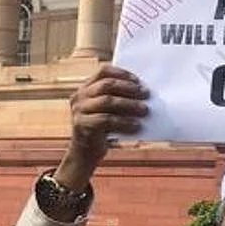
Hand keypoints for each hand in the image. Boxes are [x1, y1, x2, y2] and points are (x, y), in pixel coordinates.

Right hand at [58, 65, 149, 190]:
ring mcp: (78, 110)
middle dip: (129, 88)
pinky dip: (124, 122)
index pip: (103, 71)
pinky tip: (136, 125)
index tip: (138, 81)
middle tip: (146, 94)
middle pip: (107, 85)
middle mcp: (79, 96)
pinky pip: (106, 120)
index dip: (122, 73)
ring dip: (129, 104)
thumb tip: (143, 91)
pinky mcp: (82, 125)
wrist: (85, 154)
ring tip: (145, 110)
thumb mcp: (108, 110)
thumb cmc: (102, 129)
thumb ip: (117, 98)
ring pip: (107, 101)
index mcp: (85, 88)